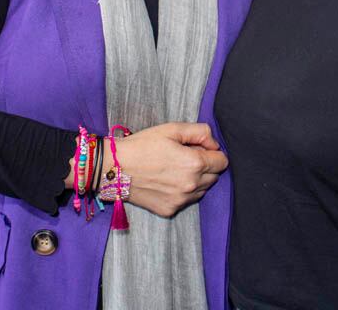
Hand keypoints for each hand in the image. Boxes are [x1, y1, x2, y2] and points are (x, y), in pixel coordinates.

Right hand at [108, 122, 227, 217]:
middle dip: (205, 166)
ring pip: (202, 190)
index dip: (212, 152)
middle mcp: (191, 185)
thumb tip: (214, 145)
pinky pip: (187, 201)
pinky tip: (166, 182)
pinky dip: (182, 192)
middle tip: (183, 157)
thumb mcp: (172, 129)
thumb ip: (200, 132)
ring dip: (195, 180)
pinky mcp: (169, 210)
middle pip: (214, 176)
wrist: (114, 168)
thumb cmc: (142, 145)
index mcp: (195, 163)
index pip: (222, 161)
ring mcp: (181, 200)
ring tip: (174, 169)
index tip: (198, 148)